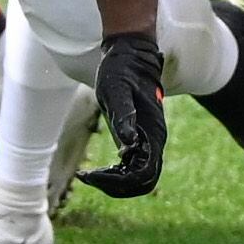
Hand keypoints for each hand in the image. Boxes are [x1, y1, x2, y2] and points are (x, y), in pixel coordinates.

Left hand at [76, 29, 168, 197]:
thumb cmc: (121, 71)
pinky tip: (98, 169)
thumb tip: (129, 145)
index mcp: (153, 133)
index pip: (142, 174)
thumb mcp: (116, 91)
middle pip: (144, 182)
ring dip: (116, 184)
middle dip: (116, 187)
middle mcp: (155, 142)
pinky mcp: (141, 140)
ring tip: (89, 176)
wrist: (131, 57)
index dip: (118, 182)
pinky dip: (116, 175)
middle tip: (88, 177)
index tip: (92, 175)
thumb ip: (124, 116)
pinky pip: (133, 168)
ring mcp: (149, 142)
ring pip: (140, 179)